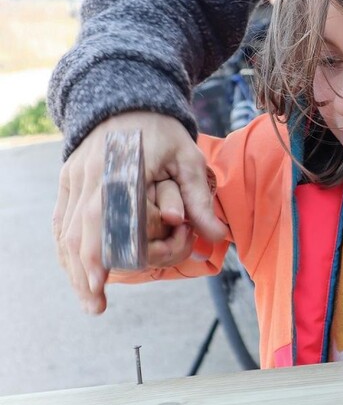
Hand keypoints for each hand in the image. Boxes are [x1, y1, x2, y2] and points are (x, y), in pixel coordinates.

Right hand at [52, 112, 226, 313]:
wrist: (126, 97)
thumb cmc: (162, 130)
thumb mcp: (188, 157)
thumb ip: (199, 198)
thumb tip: (218, 236)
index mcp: (120, 170)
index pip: (103, 218)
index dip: (98, 252)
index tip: (100, 281)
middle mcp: (91, 176)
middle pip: (79, 232)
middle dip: (84, 272)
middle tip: (96, 306)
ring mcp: (75, 177)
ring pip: (66, 230)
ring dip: (73, 267)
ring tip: (88, 298)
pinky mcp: (68, 179)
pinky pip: (62, 220)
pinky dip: (67, 249)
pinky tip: (75, 271)